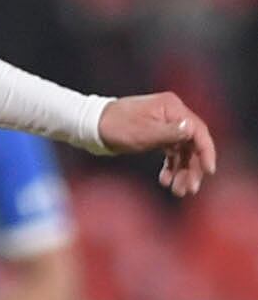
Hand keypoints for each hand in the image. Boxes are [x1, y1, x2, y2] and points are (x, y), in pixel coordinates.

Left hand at [98, 93, 217, 196]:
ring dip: (182, 171)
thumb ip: (169, 133)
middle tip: (189, 189)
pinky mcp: (156, 135)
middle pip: (192, 144)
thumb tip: (191, 130)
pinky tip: (166, 181)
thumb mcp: (142, 132)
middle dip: (192, 168)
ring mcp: (165, 125)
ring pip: (182, 151)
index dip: (206, 152)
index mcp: (172, 108)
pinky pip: (170, 153)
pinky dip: (170, 167)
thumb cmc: (115, 126)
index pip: (198, 131)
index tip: (209, 171)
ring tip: (178, 191)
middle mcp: (172, 114)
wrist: (91, 125)